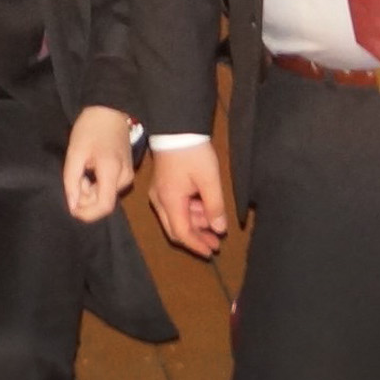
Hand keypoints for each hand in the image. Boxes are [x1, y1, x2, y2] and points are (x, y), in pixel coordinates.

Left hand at [62, 105, 138, 222]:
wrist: (109, 109)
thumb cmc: (91, 128)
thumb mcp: (75, 152)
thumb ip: (72, 180)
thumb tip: (72, 206)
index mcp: (113, 172)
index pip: (104, 206)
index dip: (86, 213)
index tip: (71, 205)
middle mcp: (125, 177)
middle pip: (103, 202)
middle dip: (85, 197)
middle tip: (76, 176)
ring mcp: (128, 175)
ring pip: (106, 196)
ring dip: (90, 190)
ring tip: (83, 169)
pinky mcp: (127, 172)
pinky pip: (110, 188)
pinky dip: (97, 184)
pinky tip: (91, 169)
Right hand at [146, 140, 229, 257]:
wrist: (177, 128)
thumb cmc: (193, 152)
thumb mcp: (209, 179)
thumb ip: (215, 206)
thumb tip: (220, 229)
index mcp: (169, 200)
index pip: (182, 232)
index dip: (197, 245)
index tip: (212, 252)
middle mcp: (159, 201)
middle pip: (176, 229)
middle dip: (197, 238)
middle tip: (215, 244)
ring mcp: (159, 194)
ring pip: (176, 219)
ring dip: (196, 224)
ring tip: (215, 225)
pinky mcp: (163, 187)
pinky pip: (175, 208)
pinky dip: (190, 212)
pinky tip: (205, 210)